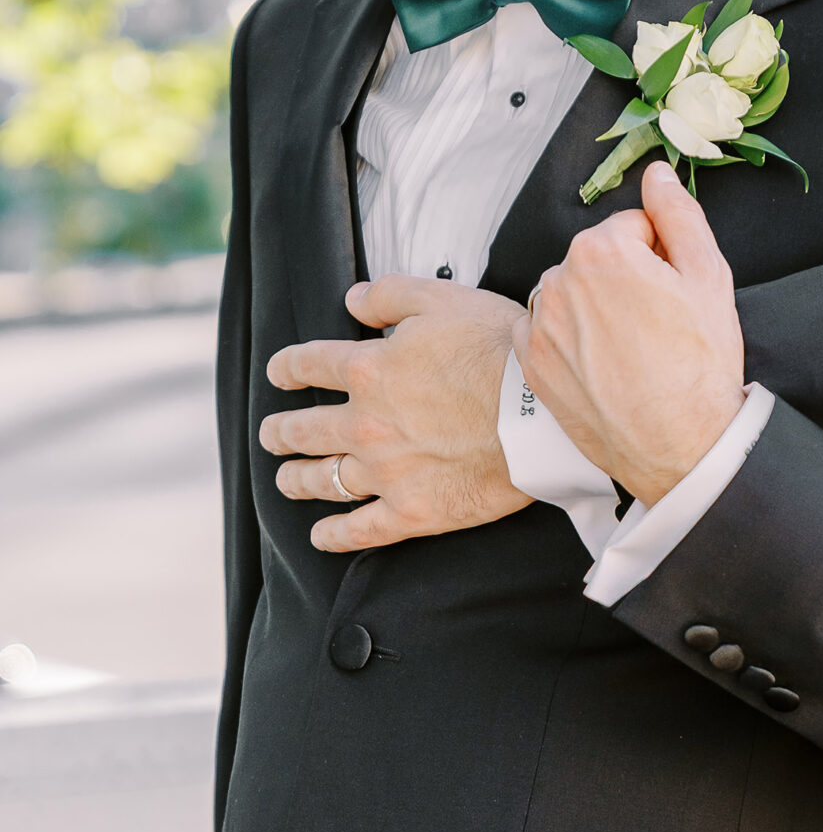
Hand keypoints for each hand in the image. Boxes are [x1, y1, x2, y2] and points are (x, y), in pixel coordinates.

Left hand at [261, 275, 529, 552]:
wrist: (541, 414)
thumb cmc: (500, 352)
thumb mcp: (443, 300)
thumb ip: (389, 296)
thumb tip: (352, 300)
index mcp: (368, 370)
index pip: (308, 367)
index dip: (286, 369)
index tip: (279, 375)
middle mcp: (365, 424)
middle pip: (303, 430)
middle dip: (280, 431)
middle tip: (272, 434)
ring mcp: (385, 473)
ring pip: (322, 480)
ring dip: (296, 479)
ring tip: (286, 479)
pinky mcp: (412, 511)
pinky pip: (359, 530)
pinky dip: (334, 535)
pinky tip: (320, 535)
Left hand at [516, 161, 745, 508]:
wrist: (678, 445)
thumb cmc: (700, 364)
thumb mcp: (709, 276)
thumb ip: (678, 214)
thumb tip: (657, 173)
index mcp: (601, 249)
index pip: (632, 229)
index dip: (661, 258)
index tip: (674, 294)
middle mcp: (558, 280)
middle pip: (597, 260)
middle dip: (625, 281)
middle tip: (659, 327)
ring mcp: (539, 325)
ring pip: (571, 294)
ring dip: (596, 309)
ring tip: (632, 350)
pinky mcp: (531, 364)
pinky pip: (546, 331)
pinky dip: (570, 340)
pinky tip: (603, 366)